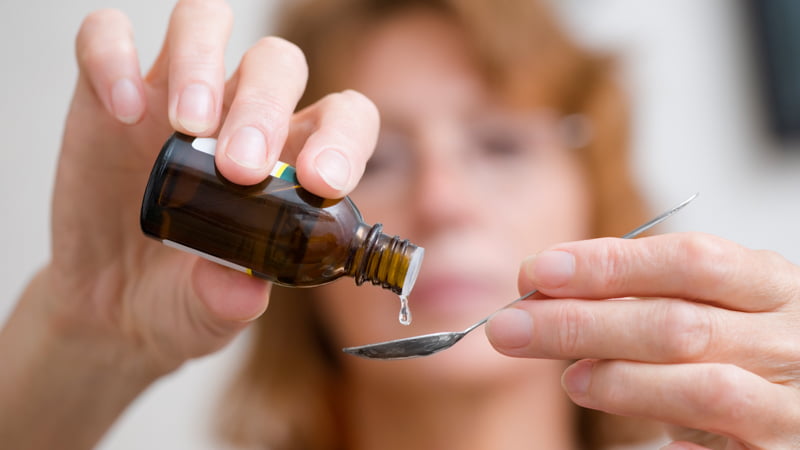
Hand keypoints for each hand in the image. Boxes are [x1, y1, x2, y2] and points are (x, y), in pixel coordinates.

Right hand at [45, 0, 378, 372]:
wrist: (110, 306)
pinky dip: (113, 57)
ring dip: (202, 63)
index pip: (343, 115)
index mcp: (291, 159)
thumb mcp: (212, 313)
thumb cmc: (183, 299)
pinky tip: (120, 110)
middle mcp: (240, 115)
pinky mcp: (108, 95)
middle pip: (276, 63)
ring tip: (188, 127)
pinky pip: (107, 39)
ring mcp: (175, 98)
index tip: (319, 181)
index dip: (343, 136)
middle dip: (265, 105)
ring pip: (204, 23)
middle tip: (240, 169)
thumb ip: (231, 300)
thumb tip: (246, 286)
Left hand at [486, 232, 799, 448]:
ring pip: (702, 388)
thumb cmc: (741, 346)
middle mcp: (790, 341)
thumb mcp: (705, 305)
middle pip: (676, 324)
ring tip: (568, 379)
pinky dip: (683, 445)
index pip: (689, 260)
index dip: (609, 264)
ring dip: (619, 380)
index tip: (540, 271)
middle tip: (512, 326)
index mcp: (770, 286)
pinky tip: (642, 442)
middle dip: (582, 323)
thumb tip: (542, 284)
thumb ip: (640, 294)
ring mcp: (792, 406)